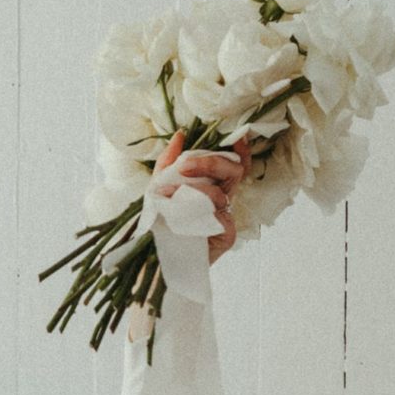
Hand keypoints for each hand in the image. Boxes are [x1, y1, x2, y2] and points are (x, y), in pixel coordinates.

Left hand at [157, 130, 250, 263]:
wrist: (153, 258)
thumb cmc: (159, 224)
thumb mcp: (158, 188)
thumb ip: (168, 163)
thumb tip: (180, 135)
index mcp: (212, 185)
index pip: (234, 164)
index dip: (241, 149)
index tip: (237, 136)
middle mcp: (222, 200)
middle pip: (235, 171)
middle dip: (211, 162)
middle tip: (185, 165)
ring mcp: (226, 217)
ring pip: (222, 192)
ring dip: (194, 189)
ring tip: (166, 194)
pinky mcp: (226, 235)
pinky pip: (219, 215)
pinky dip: (197, 210)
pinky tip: (180, 214)